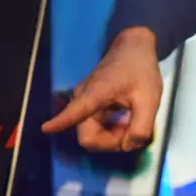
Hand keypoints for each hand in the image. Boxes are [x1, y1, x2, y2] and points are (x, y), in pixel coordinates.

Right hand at [41, 27, 162, 151]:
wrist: (134, 49)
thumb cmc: (141, 71)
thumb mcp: (149, 100)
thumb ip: (141, 126)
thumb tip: (128, 146)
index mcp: (94, 95)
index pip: (73, 113)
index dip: (60, 122)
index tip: (46, 128)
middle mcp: (82, 100)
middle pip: (89, 137)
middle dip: (112, 142)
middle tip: (134, 132)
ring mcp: (84, 103)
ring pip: (93, 134)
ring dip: (113, 137)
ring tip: (133, 124)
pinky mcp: (89, 105)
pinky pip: (96, 127)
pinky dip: (112, 130)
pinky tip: (127, 122)